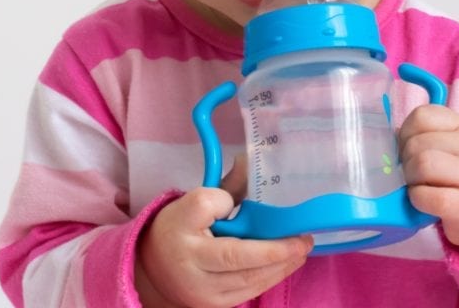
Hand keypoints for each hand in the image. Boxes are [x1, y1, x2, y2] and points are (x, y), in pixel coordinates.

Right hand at [135, 156, 312, 307]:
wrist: (153, 266)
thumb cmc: (177, 228)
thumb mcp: (192, 201)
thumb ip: (223, 190)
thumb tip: (248, 164)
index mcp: (183, 238)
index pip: (222, 237)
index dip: (259, 241)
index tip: (285, 227)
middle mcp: (191, 271)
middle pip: (241, 264)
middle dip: (279, 254)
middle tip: (305, 240)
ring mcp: (202, 294)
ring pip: (248, 282)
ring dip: (280, 267)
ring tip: (301, 251)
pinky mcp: (212, 306)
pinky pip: (246, 293)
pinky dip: (268, 278)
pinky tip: (285, 265)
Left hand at [398, 105, 458, 281]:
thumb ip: (431, 135)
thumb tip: (389, 139)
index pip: (422, 115)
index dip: (406, 132)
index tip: (408, 148)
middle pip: (417, 143)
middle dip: (404, 159)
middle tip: (411, 173)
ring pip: (421, 164)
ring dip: (409, 178)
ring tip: (417, 186)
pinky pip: (426, 196)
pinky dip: (416, 199)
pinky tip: (424, 201)